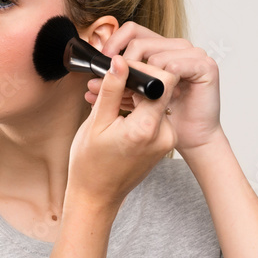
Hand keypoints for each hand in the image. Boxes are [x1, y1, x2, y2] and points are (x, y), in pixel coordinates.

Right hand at [67, 54, 176, 210]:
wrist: (97, 197)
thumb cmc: (90, 165)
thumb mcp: (96, 122)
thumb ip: (111, 89)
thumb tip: (120, 61)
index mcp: (147, 128)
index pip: (164, 80)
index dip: (145, 68)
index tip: (124, 70)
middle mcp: (164, 134)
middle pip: (162, 89)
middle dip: (135, 81)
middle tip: (109, 85)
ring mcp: (166, 140)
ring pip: (158, 101)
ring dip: (135, 95)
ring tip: (109, 103)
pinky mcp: (164, 143)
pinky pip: (156, 115)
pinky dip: (139, 109)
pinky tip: (119, 115)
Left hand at [86, 21, 223, 154]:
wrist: (194, 138)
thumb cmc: (168, 118)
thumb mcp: (136, 100)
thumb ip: (118, 86)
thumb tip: (90, 83)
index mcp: (162, 49)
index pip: (133, 31)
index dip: (114, 43)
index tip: (102, 63)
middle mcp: (178, 47)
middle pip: (139, 42)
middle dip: (123, 65)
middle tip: (116, 84)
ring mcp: (194, 54)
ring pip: (155, 56)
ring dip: (143, 79)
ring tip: (141, 98)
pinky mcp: (205, 66)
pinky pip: (174, 66)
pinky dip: (164, 83)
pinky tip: (164, 98)